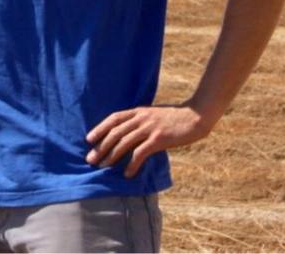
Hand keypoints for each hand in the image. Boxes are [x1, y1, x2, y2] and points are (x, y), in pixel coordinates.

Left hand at [85, 104, 211, 177]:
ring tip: (103, 167)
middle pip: (115, 132)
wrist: (195, 116)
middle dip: (101, 146)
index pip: (113, 118)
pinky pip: (141, 152)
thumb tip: (128, 133)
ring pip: (124, 142)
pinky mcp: (159, 139)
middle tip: (91, 159)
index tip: (89, 139)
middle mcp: (141, 118)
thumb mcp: (154, 115)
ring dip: (112, 156)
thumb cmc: (175, 118)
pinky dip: (132, 164)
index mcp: (138, 111)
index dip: (99, 128)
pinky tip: (127, 173)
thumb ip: (141, 121)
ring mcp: (149, 128)